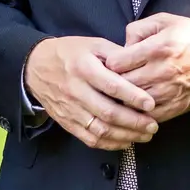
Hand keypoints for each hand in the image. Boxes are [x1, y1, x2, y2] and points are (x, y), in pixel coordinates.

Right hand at [24, 36, 158, 149]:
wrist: (35, 67)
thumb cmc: (69, 53)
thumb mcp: (93, 44)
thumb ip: (117, 54)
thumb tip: (141, 65)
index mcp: (84, 68)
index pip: (112, 86)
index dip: (133, 97)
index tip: (151, 104)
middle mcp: (76, 90)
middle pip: (108, 112)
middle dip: (134, 122)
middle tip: (153, 125)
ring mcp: (70, 109)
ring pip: (101, 129)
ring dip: (126, 135)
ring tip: (145, 135)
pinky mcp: (67, 122)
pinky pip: (90, 139)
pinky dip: (110, 144)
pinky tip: (126, 142)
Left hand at [104, 13, 189, 123]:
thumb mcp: (164, 21)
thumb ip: (138, 29)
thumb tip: (122, 46)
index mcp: (157, 48)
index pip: (117, 63)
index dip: (109, 63)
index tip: (111, 63)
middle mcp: (162, 71)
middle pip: (122, 85)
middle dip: (113, 83)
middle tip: (110, 81)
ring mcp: (170, 91)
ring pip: (134, 103)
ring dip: (125, 100)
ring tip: (120, 95)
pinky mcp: (177, 106)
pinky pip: (151, 115)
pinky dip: (140, 113)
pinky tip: (137, 106)